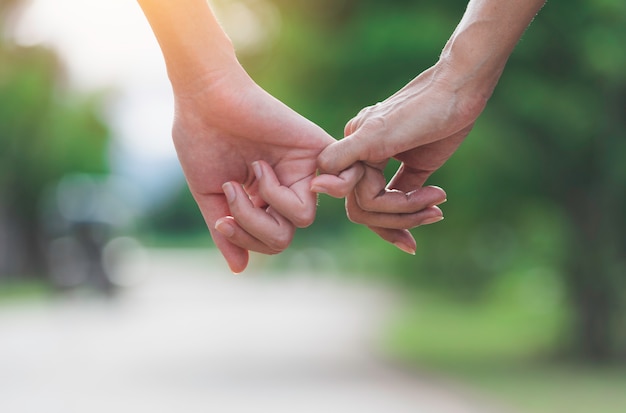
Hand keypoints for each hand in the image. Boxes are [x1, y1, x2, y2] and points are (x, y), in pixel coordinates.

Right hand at [173, 65, 333, 272]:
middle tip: (233, 191)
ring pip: (303, 217)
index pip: (268, 241)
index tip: (221, 219)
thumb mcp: (211, 196)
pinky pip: (337, 184)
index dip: (245, 238)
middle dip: (253, 224)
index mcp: (261, 200)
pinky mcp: (317, 149)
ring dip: (270, 202)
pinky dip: (322, 187)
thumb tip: (240, 270)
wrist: (205, 99)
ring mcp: (302, 170)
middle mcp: (284, 188)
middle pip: (284, 236)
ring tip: (254, 170)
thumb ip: (228, 231)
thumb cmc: (201, 141)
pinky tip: (284, 175)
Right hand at [311, 65, 485, 251]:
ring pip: (386, 207)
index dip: (384, 207)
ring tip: (439, 209)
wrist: (460, 87)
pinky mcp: (412, 165)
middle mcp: (365, 158)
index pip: (358, 199)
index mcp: (352, 150)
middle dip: (401, 215)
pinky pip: (403, 196)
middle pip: (370, 208)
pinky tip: (437, 206)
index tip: (414, 195)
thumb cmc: (421, 108)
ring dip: (412, 214)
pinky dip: (418, 207)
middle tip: (434, 210)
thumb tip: (316, 185)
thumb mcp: (377, 133)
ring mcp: (388, 163)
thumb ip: (343, 156)